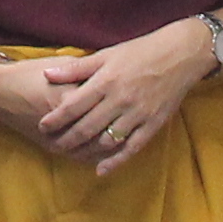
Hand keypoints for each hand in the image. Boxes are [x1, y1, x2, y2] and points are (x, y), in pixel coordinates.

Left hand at [19, 28, 208, 175]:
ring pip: (106, 140)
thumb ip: (77, 68)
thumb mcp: (106, 54)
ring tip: (72, 154)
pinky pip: (131, 148)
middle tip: (53, 145)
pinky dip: (114, 161)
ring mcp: (137, 114)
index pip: (73, 105)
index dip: (55, 119)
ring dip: (87, 151)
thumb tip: (47, 73)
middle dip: (66, 139)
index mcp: (106, 81)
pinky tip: (100, 170)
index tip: (42, 126)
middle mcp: (120, 100)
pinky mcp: (153, 124)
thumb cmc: (140, 51)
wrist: (180, 55)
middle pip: (86, 127)